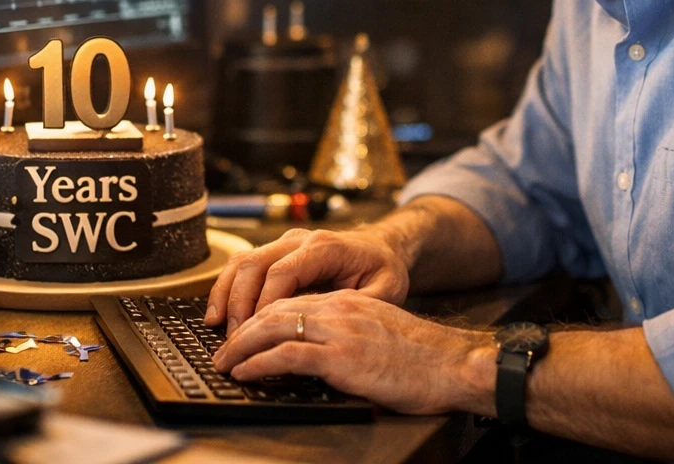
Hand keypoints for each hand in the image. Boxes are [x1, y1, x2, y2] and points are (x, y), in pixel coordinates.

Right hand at [205, 227, 409, 333]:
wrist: (381, 249)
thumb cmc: (383, 271)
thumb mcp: (386, 289)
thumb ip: (361, 304)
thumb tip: (333, 325)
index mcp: (326, 247)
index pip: (284, 271)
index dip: (264, 302)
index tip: (255, 332)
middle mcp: (301, 240)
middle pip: (257, 263)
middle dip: (239, 302)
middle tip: (233, 339)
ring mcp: (285, 244)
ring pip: (244, 261)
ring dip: (226, 293)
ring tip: (216, 327)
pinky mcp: (276, 253)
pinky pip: (244, 265)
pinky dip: (227, 288)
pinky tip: (218, 315)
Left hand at [211, 289, 495, 415]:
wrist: (450, 363)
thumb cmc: (420, 356)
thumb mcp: (378, 332)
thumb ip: (348, 332)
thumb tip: (318, 351)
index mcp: (347, 301)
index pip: (291, 301)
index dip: (261, 317)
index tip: (242, 334)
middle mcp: (339, 308)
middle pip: (275, 309)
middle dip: (242, 329)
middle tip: (222, 349)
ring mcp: (339, 330)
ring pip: (274, 327)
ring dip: (242, 346)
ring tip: (224, 362)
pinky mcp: (342, 356)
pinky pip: (288, 354)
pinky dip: (259, 363)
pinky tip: (244, 373)